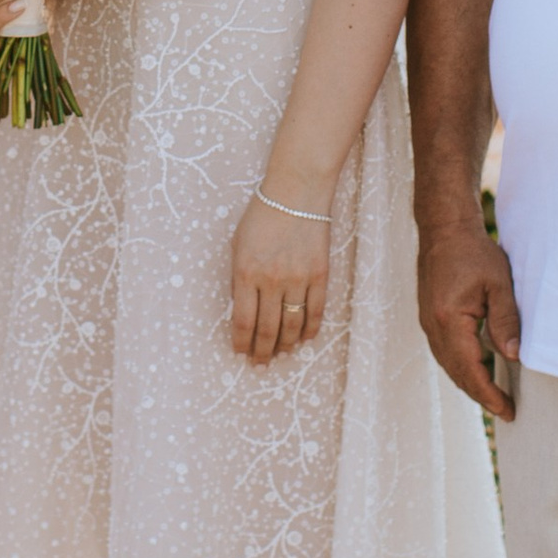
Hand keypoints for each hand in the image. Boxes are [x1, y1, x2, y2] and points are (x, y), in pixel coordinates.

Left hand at [229, 189, 329, 364]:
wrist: (296, 193)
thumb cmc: (262, 216)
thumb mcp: (238, 245)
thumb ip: (239, 278)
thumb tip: (242, 311)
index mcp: (245, 272)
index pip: (243, 321)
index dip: (241, 343)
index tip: (240, 353)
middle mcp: (270, 280)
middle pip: (267, 329)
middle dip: (262, 352)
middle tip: (260, 364)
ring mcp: (297, 279)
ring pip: (291, 325)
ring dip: (285, 345)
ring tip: (280, 355)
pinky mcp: (319, 275)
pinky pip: (315, 312)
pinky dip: (309, 330)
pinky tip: (303, 339)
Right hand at [416, 206, 519, 416]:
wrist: (444, 229)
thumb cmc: (473, 252)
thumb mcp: (499, 285)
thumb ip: (506, 322)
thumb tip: (514, 358)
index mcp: (449, 321)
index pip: (470, 370)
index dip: (489, 394)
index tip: (508, 411)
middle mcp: (433, 327)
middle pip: (456, 373)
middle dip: (481, 395)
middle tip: (507, 410)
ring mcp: (428, 323)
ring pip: (449, 365)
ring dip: (471, 382)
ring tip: (495, 395)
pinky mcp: (430, 317)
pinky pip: (445, 351)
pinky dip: (462, 366)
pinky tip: (479, 368)